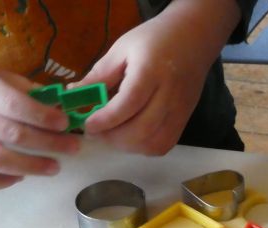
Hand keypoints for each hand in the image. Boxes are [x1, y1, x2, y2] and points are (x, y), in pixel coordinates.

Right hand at [0, 45, 79, 190]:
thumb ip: (22, 87)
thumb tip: (59, 103)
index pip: (13, 103)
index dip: (42, 116)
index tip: (66, 122)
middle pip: (11, 135)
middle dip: (49, 144)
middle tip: (73, 148)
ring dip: (30, 167)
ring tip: (54, 167)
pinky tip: (19, 177)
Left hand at [73, 0, 239, 154]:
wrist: (193, 39)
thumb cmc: (153, 40)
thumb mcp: (121, 49)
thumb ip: (99, 75)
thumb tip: (74, 95)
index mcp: (151, 71)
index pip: (130, 102)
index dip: (107, 118)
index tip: (88, 125)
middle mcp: (169, 95)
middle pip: (142, 129)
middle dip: (114, 137)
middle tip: (96, 132)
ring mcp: (180, 111)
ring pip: (154, 143)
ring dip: (128, 146)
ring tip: (112, 135)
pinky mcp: (184, 121)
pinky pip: (164, 145)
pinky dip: (144, 147)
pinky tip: (132, 137)